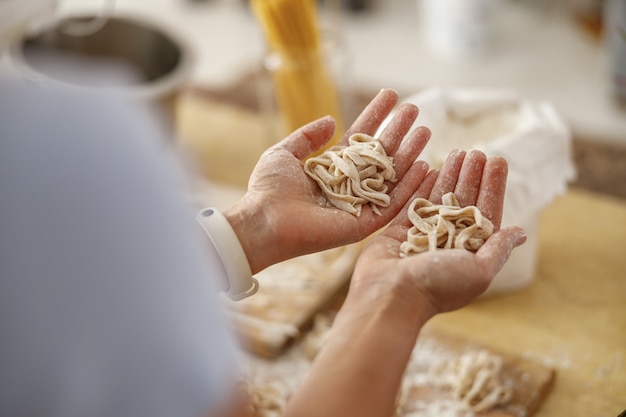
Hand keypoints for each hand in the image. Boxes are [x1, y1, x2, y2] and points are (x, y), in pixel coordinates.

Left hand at [226, 89, 430, 273]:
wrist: (264, 221)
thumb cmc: (268, 189)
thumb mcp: (284, 153)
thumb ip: (307, 137)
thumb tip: (330, 119)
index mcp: (332, 168)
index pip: (360, 138)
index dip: (376, 117)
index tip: (392, 96)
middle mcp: (349, 185)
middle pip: (380, 155)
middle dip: (397, 131)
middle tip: (415, 109)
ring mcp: (359, 204)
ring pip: (391, 177)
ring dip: (409, 154)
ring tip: (425, 131)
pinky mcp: (364, 224)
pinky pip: (392, 205)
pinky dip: (409, 187)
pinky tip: (424, 166)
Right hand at [349, 149, 527, 317]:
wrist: (390, 295)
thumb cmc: (438, 285)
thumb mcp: (478, 270)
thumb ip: (498, 249)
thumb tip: (521, 233)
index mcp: (470, 251)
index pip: (486, 211)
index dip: (493, 186)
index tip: (497, 160)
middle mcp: (448, 242)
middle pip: (463, 200)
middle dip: (472, 175)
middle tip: (476, 151)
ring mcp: (423, 235)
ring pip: (439, 198)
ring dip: (449, 175)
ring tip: (457, 152)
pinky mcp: (399, 232)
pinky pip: (413, 204)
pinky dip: (422, 186)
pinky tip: (430, 168)